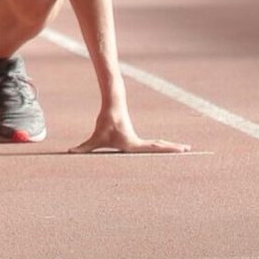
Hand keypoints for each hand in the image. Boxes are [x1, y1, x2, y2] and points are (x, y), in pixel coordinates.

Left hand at [69, 111, 189, 154]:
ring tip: (184, 150)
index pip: (154, 149)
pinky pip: (152, 144)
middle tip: (189, 150)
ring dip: (169, 147)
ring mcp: (138, 139)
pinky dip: (161, 147)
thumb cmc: (105, 122)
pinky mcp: (135, 138)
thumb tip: (70, 152)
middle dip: (173, 149)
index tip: (180, 149)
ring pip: (157, 145)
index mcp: (133, 145)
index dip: (167, 150)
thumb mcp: (95, 138)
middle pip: (159, 147)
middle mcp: (139, 142)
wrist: (111, 106)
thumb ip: (83, 147)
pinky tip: (166, 148)